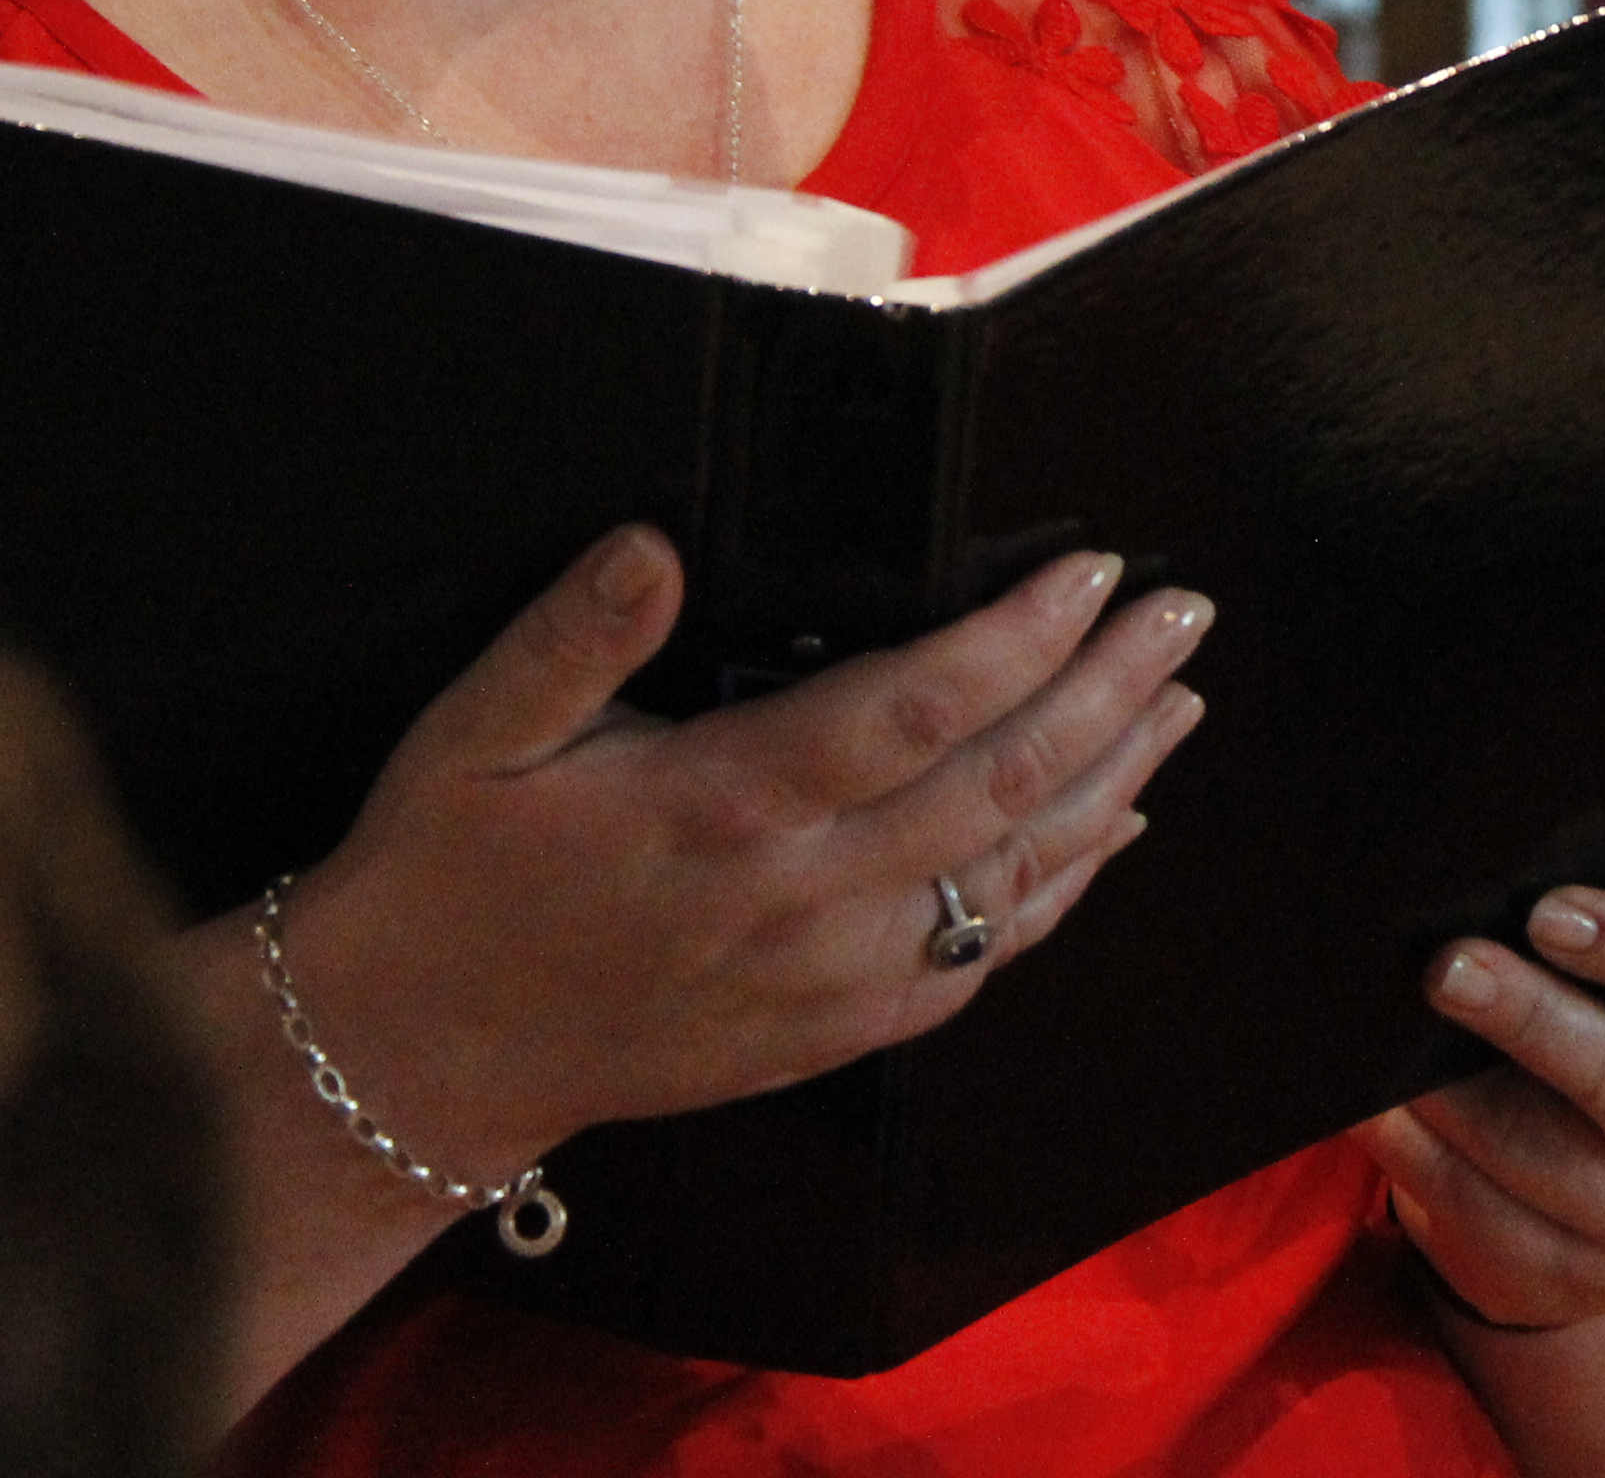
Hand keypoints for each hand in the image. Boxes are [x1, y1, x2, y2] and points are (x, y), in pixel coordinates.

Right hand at [264, 526, 1210, 1172]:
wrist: (419, 1059)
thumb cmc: (447, 879)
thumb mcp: (472, 736)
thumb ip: (573, 636)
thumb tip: (653, 546)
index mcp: (722, 808)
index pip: (914, 711)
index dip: (1019, 641)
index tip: (1095, 574)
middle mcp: (798, 901)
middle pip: (999, 790)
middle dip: (1106, 694)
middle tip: (1184, 615)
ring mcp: (827, 979)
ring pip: (1011, 880)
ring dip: (1110, 786)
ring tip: (1177, 702)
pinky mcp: (831, 1033)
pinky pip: (976, 963)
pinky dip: (1057, 896)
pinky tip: (1104, 835)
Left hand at [1366, 885, 1604, 1336]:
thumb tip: (1494, 903)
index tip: (1547, 911)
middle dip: (1527, 1017)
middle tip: (1449, 966)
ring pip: (1532, 1154)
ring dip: (1449, 1087)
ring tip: (1395, 1031)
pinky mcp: (1562, 1276)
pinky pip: (1469, 1209)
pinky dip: (1411, 1144)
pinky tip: (1378, 1096)